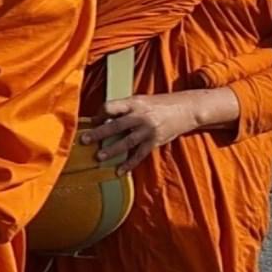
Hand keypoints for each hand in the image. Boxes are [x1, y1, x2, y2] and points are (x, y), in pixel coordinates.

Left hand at [83, 89, 235, 173]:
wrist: (187, 108)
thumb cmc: (159, 104)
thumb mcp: (140, 100)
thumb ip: (124, 109)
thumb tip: (101, 118)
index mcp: (134, 103)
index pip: (111, 107)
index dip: (99, 114)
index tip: (91, 121)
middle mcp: (140, 116)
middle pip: (116, 125)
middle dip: (99, 133)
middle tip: (84, 140)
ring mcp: (148, 130)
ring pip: (127, 142)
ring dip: (112, 150)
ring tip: (99, 157)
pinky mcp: (155, 141)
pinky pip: (140, 154)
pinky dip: (129, 164)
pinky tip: (119, 171)